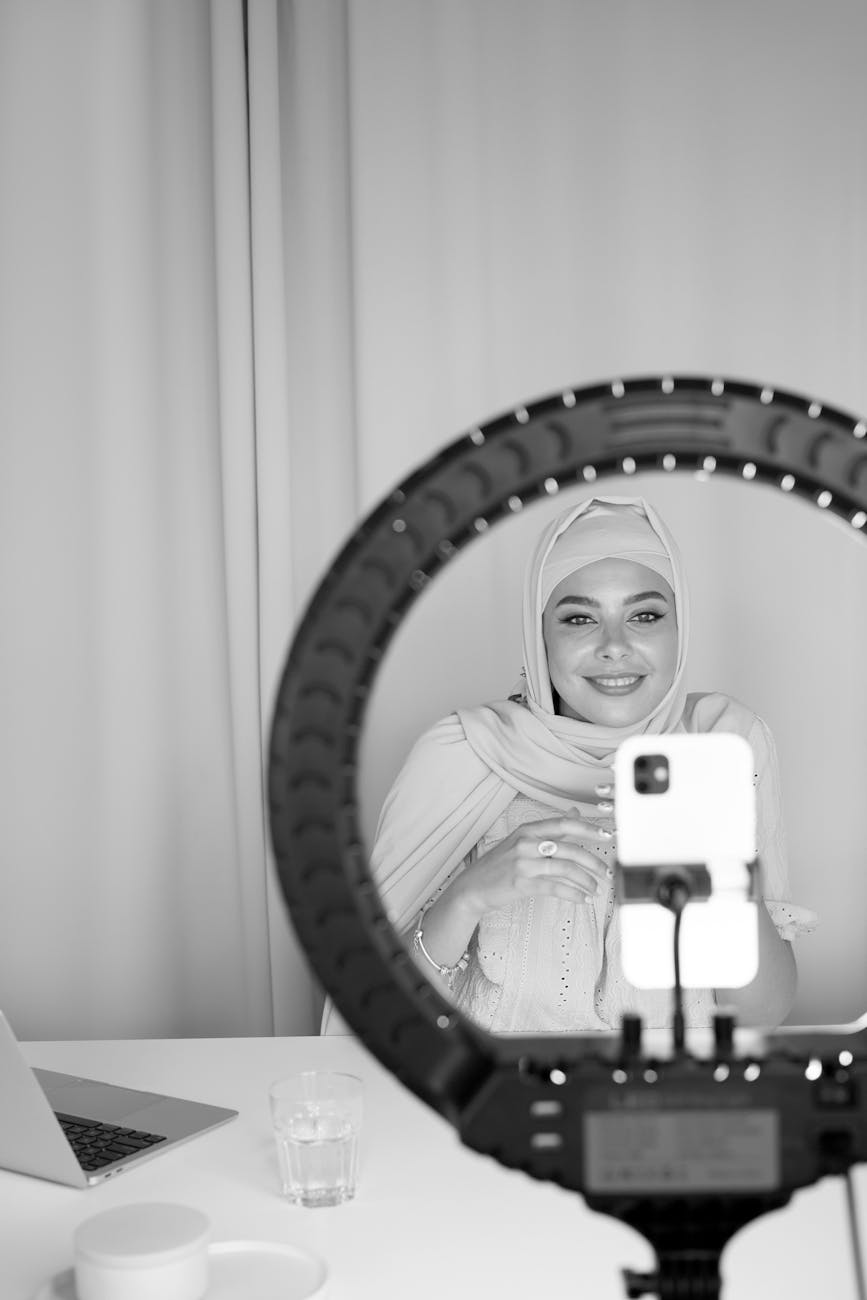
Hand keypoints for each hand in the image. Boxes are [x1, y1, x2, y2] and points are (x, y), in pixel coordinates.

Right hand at [452, 814, 612, 919]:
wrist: (472, 887)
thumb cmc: (499, 864)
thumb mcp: (521, 840)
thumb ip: (550, 829)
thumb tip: (574, 812)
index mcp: (527, 830)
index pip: (564, 824)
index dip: (588, 828)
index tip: (608, 835)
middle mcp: (525, 843)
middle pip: (569, 849)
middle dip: (594, 862)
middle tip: (607, 873)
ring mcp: (523, 864)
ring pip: (565, 869)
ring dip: (586, 881)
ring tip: (595, 889)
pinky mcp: (522, 884)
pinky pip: (555, 888)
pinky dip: (573, 894)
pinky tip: (582, 899)